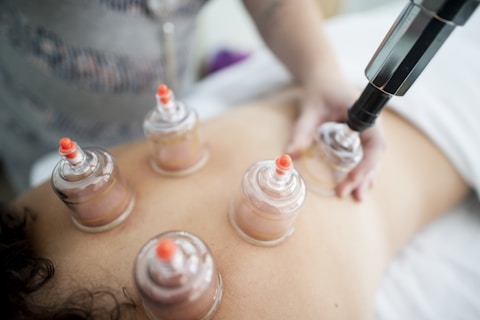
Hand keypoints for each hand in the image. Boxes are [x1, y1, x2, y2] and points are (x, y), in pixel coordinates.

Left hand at [286, 80, 385, 200]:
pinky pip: (367, 154)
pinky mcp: (361, 135)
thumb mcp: (309, 110)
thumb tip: (289, 156)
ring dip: (366, 177)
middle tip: (350, 196)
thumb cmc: (319, 91)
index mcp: (364, 114)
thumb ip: (301, 131)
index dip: (366, 165)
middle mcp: (371, 123)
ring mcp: (368, 130)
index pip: (374, 144)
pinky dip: (362, 170)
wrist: (324, 78)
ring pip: (373, 157)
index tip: (350, 180)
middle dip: (364, 176)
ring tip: (357, 197)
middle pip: (375, 155)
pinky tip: (357, 184)